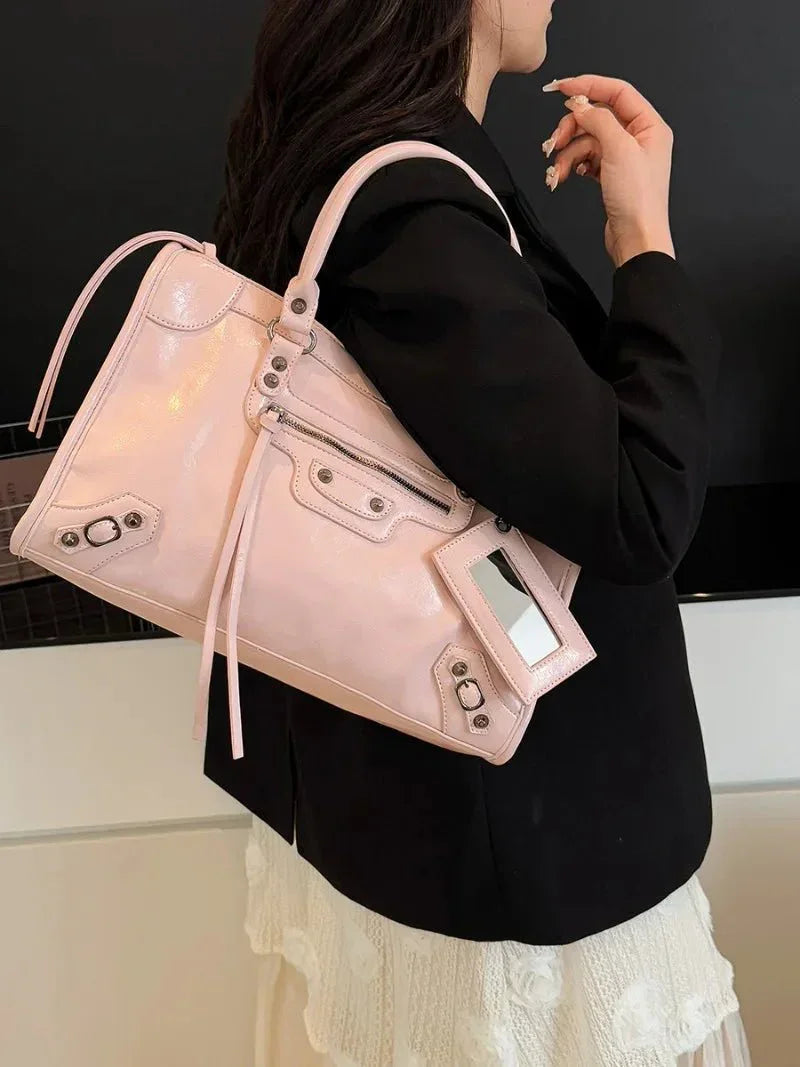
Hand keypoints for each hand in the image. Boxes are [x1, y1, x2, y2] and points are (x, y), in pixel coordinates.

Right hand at [541, 75, 675, 268]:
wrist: (636, 238)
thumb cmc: (639, 200)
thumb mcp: (619, 149)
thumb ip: (599, 120)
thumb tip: (581, 105)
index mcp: (650, 125)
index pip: (617, 92)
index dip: (589, 86)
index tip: (562, 88)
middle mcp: (639, 138)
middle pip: (597, 117)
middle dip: (572, 128)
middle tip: (555, 141)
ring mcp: (624, 158)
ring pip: (587, 140)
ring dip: (568, 152)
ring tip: (558, 168)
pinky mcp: (611, 175)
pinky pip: (586, 159)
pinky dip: (573, 165)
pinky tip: (566, 175)